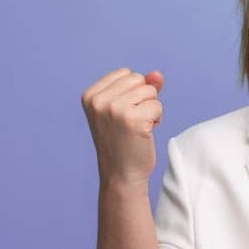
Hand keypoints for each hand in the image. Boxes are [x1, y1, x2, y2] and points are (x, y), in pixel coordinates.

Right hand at [82, 68, 165, 185]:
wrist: (121, 174)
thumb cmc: (123, 142)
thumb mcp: (124, 109)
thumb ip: (139, 88)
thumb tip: (158, 74)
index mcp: (90, 95)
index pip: (126, 73)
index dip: (132, 93)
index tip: (122, 115)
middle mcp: (99, 100)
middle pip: (138, 79)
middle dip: (143, 99)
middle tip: (131, 123)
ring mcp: (114, 109)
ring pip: (150, 91)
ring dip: (151, 110)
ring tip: (137, 128)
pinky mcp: (132, 119)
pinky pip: (157, 106)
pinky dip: (157, 119)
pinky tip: (144, 134)